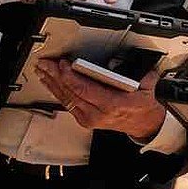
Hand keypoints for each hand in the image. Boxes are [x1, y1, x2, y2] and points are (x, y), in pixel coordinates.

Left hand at [35, 60, 164, 139]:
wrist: (142, 124)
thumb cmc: (142, 107)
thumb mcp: (145, 88)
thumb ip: (144, 75)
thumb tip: (142, 64)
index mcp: (111, 104)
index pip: (84, 90)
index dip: (70, 76)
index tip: (63, 64)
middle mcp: (97, 113)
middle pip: (70, 93)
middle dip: (55, 76)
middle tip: (45, 64)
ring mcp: (89, 118)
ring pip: (65, 99)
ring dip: (52, 83)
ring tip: (42, 71)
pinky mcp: (84, 119)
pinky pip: (67, 103)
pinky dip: (56, 91)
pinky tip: (49, 83)